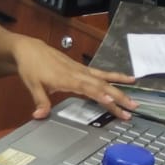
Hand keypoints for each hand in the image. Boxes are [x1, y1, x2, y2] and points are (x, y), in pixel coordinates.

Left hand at [12, 36, 136, 119]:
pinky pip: (102, 73)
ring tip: (133, 99)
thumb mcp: (32, 85)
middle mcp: (77, 73)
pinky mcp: (82, 68)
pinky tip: (128, 79)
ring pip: (104, 80)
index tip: (111, 101)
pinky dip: (115, 77)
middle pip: (100, 85)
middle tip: (131, 108)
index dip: (98, 94)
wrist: (30, 49)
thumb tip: (40, 115)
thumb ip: (40, 101)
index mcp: (66, 78)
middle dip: (117, 97)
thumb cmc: (31, 67)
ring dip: (119, 89)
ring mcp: (81, 70)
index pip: (86, 87)